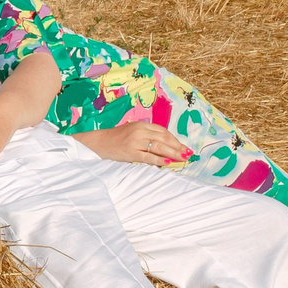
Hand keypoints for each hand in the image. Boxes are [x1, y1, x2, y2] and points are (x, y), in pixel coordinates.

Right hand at [74, 120, 192, 165]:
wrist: (99, 143)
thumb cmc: (117, 139)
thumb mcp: (133, 132)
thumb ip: (147, 136)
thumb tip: (166, 146)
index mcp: (142, 125)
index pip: (163, 132)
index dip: (176, 140)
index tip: (184, 147)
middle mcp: (140, 131)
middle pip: (164, 139)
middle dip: (178, 147)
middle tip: (188, 154)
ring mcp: (135, 141)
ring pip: (159, 147)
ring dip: (173, 153)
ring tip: (183, 158)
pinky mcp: (131, 152)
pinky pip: (148, 157)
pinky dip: (159, 160)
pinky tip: (168, 163)